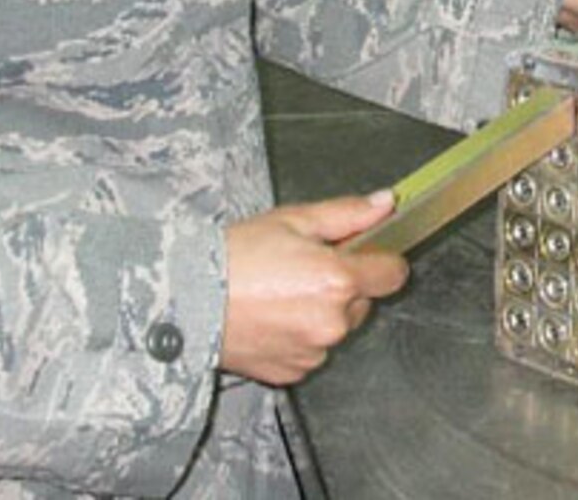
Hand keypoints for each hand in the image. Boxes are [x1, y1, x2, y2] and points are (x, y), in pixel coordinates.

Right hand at [219, 193, 408, 385]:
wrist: (184, 300)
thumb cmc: (234, 256)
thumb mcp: (292, 220)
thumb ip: (346, 214)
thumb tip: (385, 204)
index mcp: (338, 281)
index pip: (393, 275)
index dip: (381, 260)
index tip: (364, 254)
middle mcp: (332, 323)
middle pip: (362, 302)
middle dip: (343, 286)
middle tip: (301, 270)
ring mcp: (313, 352)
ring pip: (335, 328)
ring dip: (320, 314)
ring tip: (279, 295)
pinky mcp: (292, 373)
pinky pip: (310, 351)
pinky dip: (298, 337)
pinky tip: (269, 319)